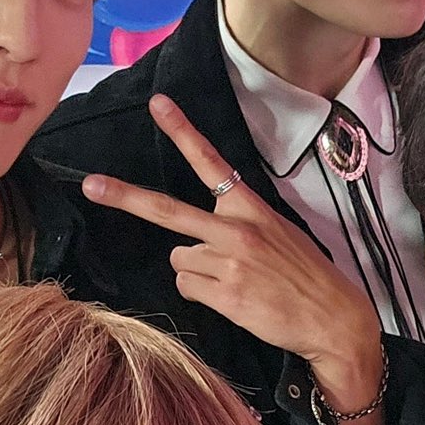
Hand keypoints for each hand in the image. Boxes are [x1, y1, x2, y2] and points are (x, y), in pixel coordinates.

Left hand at [82, 97, 382, 404]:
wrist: (333, 319)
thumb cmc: (307, 277)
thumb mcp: (280, 234)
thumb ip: (239, 225)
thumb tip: (197, 238)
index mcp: (251, 209)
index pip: (211, 163)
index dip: (183, 132)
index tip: (159, 105)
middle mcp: (235, 231)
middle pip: (167, 211)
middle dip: (125, 197)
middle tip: (91, 185)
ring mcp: (227, 264)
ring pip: (180, 259)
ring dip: (196, 270)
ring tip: (232, 281)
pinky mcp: (224, 295)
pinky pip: (188, 286)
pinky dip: (202, 293)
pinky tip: (233, 298)